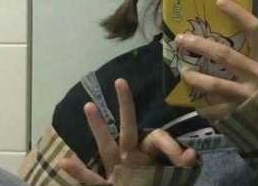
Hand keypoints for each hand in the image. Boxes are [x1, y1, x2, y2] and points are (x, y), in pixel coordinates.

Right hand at [59, 78, 196, 183]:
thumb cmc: (158, 183)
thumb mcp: (175, 177)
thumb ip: (182, 165)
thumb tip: (192, 154)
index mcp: (150, 152)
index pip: (159, 139)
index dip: (172, 146)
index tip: (189, 157)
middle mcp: (132, 155)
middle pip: (129, 127)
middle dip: (125, 106)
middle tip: (120, 81)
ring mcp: (117, 169)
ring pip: (106, 146)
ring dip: (98, 127)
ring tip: (88, 105)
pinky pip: (92, 180)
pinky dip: (79, 173)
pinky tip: (64, 162)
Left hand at [175, 0, 257, 109]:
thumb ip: (254, 56)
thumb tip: (226, 37)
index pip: (255, 29)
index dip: (238, 14)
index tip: (219, 1)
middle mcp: (257, 75)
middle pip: (225, 55)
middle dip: (200, 45)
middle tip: (181, 38)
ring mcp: (247, 96)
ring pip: (215, 84)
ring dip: (196, 78)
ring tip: (183, 73)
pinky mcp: (238, 114)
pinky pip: (215, 108)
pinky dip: (203, 106)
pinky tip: (195, 103)